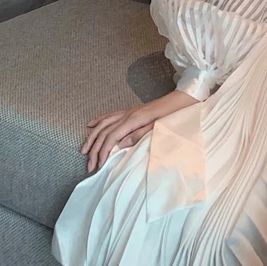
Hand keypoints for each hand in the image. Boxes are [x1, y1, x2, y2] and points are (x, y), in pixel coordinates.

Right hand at [81, 90, 199, 172]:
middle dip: (94, 149)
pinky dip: (99, 121)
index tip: (98, 166)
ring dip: (92, 137)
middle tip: (89, 165)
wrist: (182, 99)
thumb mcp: (157, 128)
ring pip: (104, 123)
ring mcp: (129, 111)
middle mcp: (128, 114)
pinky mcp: (131, 110)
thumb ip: (138, 136)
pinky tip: (91, 125)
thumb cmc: (173, 115)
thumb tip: (118, 146)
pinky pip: (111, 115)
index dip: (102, 152)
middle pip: (104, 132)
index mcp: (134, 120)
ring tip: (84, 150)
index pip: (111, 138)